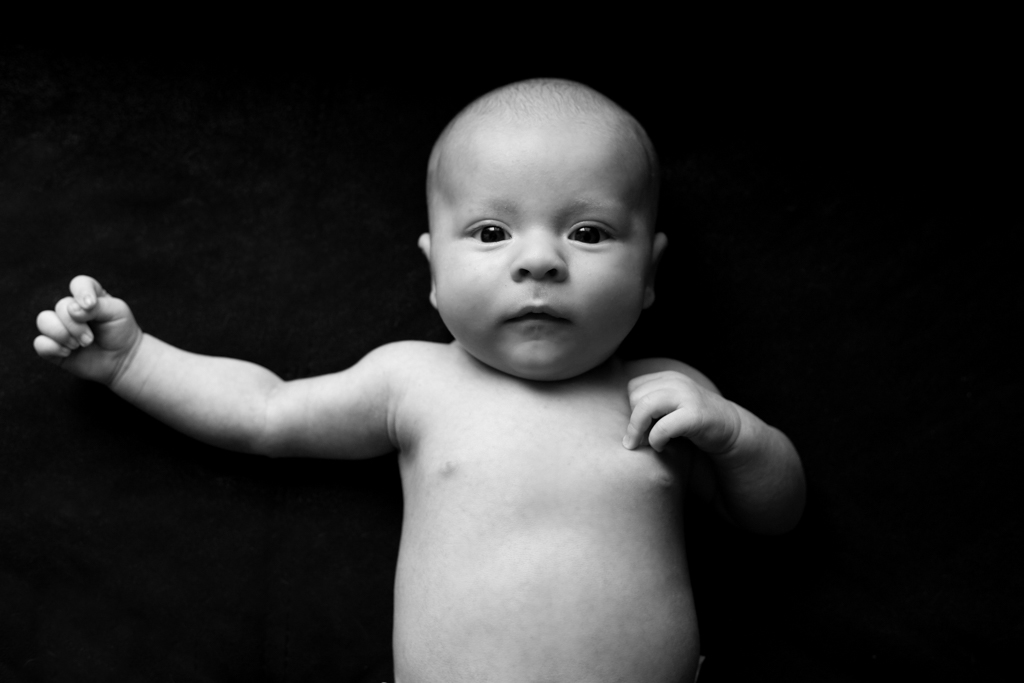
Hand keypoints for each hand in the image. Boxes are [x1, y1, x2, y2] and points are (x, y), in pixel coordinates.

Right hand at [34, 275, 142, 385]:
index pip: (79, 284)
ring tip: (79, 345)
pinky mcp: (52, 346)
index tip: (91, 305)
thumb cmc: (120, 332)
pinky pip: (40, 342)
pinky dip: (53, 348)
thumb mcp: (117, 313)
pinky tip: (68, 353)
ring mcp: (60, 327)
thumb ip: (97, 306)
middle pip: (61, 306)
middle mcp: (70, 310)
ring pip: (44, 320)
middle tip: (90, 339)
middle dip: (77, 326)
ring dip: (63, 334)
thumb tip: (71, 310)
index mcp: (88, 297)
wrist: (122, 360)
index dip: (82, 292)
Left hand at [623, 371, 741, 454]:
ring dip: (638, 430)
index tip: (641, 426)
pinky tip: (662, 447)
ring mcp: (687, 396)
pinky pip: (663, 427)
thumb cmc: (693, 422)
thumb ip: (650, 405)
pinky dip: (656, 440)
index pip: (633, 388)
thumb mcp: (671, 406)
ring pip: (644, 407)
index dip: (632, 409)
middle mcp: (676, 382)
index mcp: (668, 377)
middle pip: (635, 398)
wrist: (731, 430)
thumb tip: (619, 419)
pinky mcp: (695, 415)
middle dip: (634, 421)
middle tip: (642, 438)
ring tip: (644, 444)